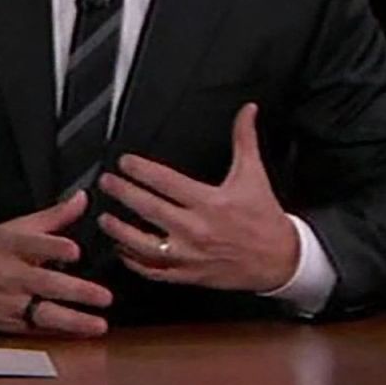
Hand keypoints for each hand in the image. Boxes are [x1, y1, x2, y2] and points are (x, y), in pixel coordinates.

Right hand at [0, 191, 114, 334]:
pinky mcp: (5, 323)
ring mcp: (6, 302)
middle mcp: (7, 275)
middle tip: (105, 296)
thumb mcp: (15, 227)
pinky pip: (35, 329)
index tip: (76, 251)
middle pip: (44, 283)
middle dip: (76, 292)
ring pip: (42, 314)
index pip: (34, 245)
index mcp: (9, 246)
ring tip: (98, 324)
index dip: (56, 247)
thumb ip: (53, 216)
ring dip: (73, 321)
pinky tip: (81, 333)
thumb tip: (81, 199)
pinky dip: (59, 332)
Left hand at [96, 103, 298, 292]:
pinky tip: (123, 250)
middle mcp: (196, 229)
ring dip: (120, 232)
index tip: (125, 162)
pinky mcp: (189, 274)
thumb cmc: (264, 217)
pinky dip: (135, 262)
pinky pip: (155, 270)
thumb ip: (245, 139)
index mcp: (209, 202)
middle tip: (106, 183)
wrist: (281, 260)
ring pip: (145, 245)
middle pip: (149, 209)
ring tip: (104, 219)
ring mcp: (190, 254)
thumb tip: (247, 110)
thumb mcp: (254, 174)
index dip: (141, 170)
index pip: (166, 182)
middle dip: (123, 194)